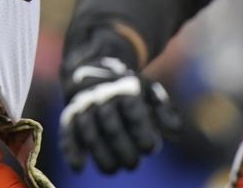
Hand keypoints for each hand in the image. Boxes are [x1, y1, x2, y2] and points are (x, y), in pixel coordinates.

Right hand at [59, 29, 180, 173]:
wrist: (94, 73)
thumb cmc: (131, 92)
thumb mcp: (151, 94)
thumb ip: (164, 111)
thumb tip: (175, 131)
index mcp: (126, 89)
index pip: (131, 108)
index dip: (140, 128)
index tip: (150, 149)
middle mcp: (102, 96)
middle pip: (109, 122)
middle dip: (120, 145)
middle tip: (133, 164)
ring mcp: (83, 106)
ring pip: (88, 129)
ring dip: (99, 151)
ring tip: (112, 170)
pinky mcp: (70, 118)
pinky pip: (68, 132)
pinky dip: (71, 149)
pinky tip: (79, 167)